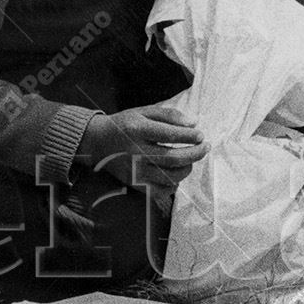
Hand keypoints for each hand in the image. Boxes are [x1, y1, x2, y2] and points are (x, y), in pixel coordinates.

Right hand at [80, 104, 208, 190]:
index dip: (190, 136)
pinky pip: (160, 191)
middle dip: (195, 153)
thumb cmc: (125, 124)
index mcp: (137, 130)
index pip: (169, 135)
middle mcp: (135, 152)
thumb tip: (194, 123)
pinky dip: (173, 185)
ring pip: (169, 177)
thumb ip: (168, 115)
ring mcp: (134, 171)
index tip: (201, 135)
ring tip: (191, 159)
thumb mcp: (143, 112)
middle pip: (173, 158)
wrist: (98, 142)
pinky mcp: (134, 184)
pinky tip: (176, 174)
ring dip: (187, 169)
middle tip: (206, 147)